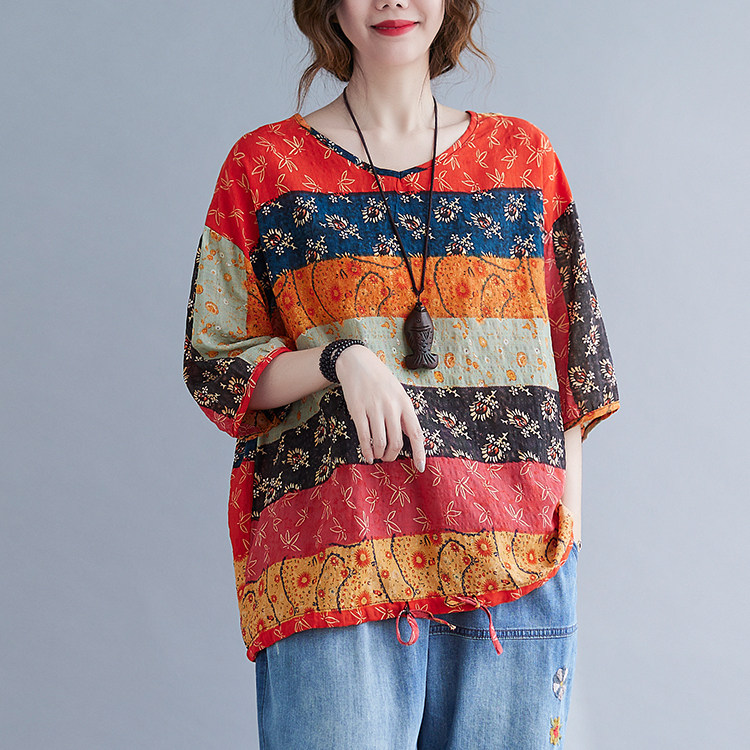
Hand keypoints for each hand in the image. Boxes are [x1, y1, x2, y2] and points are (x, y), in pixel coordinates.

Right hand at [335, 345, 425, 471]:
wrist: (358, 363)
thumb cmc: (380, 380)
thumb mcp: (398, 393)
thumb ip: (404, 413)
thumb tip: (410, 438)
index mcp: (405, 403)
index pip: (416, 433)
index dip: (419, 453)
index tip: (420, 468)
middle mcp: (391, 406)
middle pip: (396, 442)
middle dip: (393, 455)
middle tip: (388, 458)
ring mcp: (374, 408)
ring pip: (380, 442)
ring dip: (380, 453)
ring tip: (378, 455)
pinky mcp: (358, 410)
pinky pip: (364, 436)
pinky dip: (366, 450)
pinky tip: (367, 455)